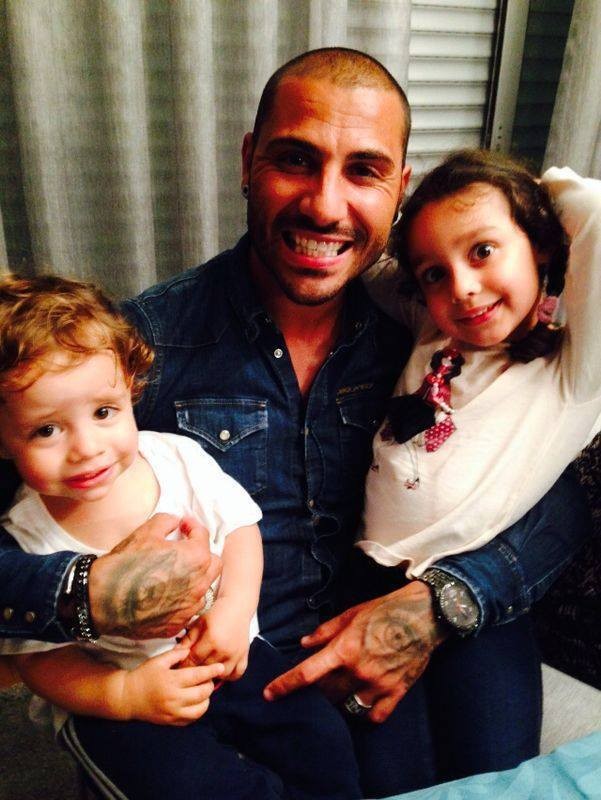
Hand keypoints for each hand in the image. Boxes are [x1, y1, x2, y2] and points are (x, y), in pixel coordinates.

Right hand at [89, 514, 221, 638]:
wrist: (101, 600)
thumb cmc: (125, 564)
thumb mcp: (146, 531)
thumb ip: (168, 521)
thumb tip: (176, 521)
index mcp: (195, 558)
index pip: (203, 536)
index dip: (192, 526)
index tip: (183, 525)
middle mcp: (199, 585)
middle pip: (212, 564)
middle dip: (201, 553)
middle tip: (185, 548)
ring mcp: (189, 608)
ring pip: (203, 588)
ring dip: (195, 577)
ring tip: (176, 572)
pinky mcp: (177, 624)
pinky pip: (188, 609)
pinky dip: (182, 599)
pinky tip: (166, 593)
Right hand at [123, 645, 224, 725]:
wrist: (127, 697)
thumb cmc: (144, 675)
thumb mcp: (158, 660)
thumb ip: (176, 654)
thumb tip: (191, 649)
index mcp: (171, 680)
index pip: (198, 676)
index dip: (211, 671)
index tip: (221, 667)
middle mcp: (174, 698)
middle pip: (202, 693)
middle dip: (210, 685)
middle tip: (209, 679)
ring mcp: (173, 712)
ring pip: (200, 709)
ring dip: (206, 699)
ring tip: (203, 691)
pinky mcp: (171, 722)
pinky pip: (191, 719)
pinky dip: (198, 711)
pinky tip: (196, 702)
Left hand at [181, 598, 251, 679]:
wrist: (237, 607)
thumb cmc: (217, 613)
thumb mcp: (199, 624)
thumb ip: (187, 640)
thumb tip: (175, 654)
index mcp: (212, 639)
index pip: (193, 660)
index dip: (184, 664)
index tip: (179, 665)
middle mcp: (225, 649)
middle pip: (205, 669)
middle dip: (196, 670)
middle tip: (190, 667)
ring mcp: (236, 654)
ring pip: (220, 675)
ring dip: (212, 674)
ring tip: (206, 667)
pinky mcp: (244, 656)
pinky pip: (236, 674)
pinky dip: (228, 675)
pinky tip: (221, 668)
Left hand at [264, 581, 447, 722]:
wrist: (422, 615)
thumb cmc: (384, 610)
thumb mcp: (351, 614)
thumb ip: (325, 631)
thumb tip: (304, 643)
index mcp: (344, 649)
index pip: (307, 673)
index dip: (285, 685)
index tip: (269, 694)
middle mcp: (359, 671)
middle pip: (326, 694)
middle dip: (314, 693)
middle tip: (312, 689)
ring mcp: (378, 684)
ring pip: (347, 707)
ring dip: (338, 704)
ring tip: (334, 698)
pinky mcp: (396, 692)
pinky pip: (375, 716)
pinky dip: (365, 714)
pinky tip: (361, 706)